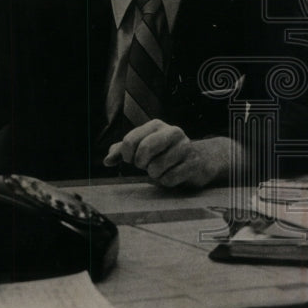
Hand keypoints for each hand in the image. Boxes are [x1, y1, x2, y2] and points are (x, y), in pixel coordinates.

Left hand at [103, 119, 243, 188]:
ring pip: (156, 169)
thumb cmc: (165, 152)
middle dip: (141, 163)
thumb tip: (107, 161)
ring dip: (154, 175)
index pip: (130, 141)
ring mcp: (185, 148)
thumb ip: (121, 151)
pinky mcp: (193, 164)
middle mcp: (173, 132)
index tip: (132, 159)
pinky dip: (165, 182)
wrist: (200, 158)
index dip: (126, 156)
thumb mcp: (143, 146)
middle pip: (144, 150)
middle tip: (146, 165)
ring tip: (161, 169)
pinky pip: (168, 179)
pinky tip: (172, 175)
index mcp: (156, 125)